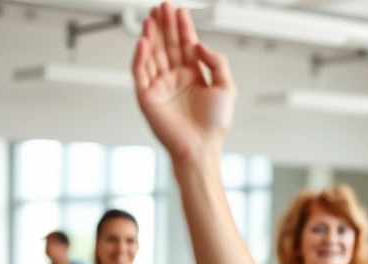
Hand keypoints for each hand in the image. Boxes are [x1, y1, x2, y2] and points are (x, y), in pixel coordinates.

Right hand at [132, 2, 235, 161]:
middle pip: (168, 45)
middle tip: (162, 7)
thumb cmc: (214, 124)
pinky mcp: (147, 96)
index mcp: (194, 76)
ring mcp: (161, 85)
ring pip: (153, 54)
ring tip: (152, 18)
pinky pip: (140, 72)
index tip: (179, 11)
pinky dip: (141, 56)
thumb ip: (217, 62)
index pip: (186, 45)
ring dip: (152, 36)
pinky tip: (144, 42)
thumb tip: (200, 44)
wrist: (201, 147)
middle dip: (165, 25)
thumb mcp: (226, 87)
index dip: (182, 27)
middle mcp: (176, 78)